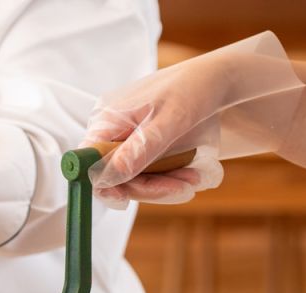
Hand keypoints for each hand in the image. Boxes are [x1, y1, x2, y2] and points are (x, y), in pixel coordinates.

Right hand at [82, 31, 303, 206]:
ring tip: (194, 179)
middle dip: (148, 186)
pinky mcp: (143, 145)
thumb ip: (140, 150)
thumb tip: (108, 177)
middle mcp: (112, 130)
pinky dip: (168, 177)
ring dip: (163, 185)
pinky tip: (190, 174)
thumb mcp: (170, 121)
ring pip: (134, 177)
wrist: (217, 79)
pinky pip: (147, 170)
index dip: (104, 183)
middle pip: (115, 175)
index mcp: (107, 119)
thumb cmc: (193, 90)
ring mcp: (127, 139)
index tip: (126, 199)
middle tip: (185, 187)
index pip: (88, 162)